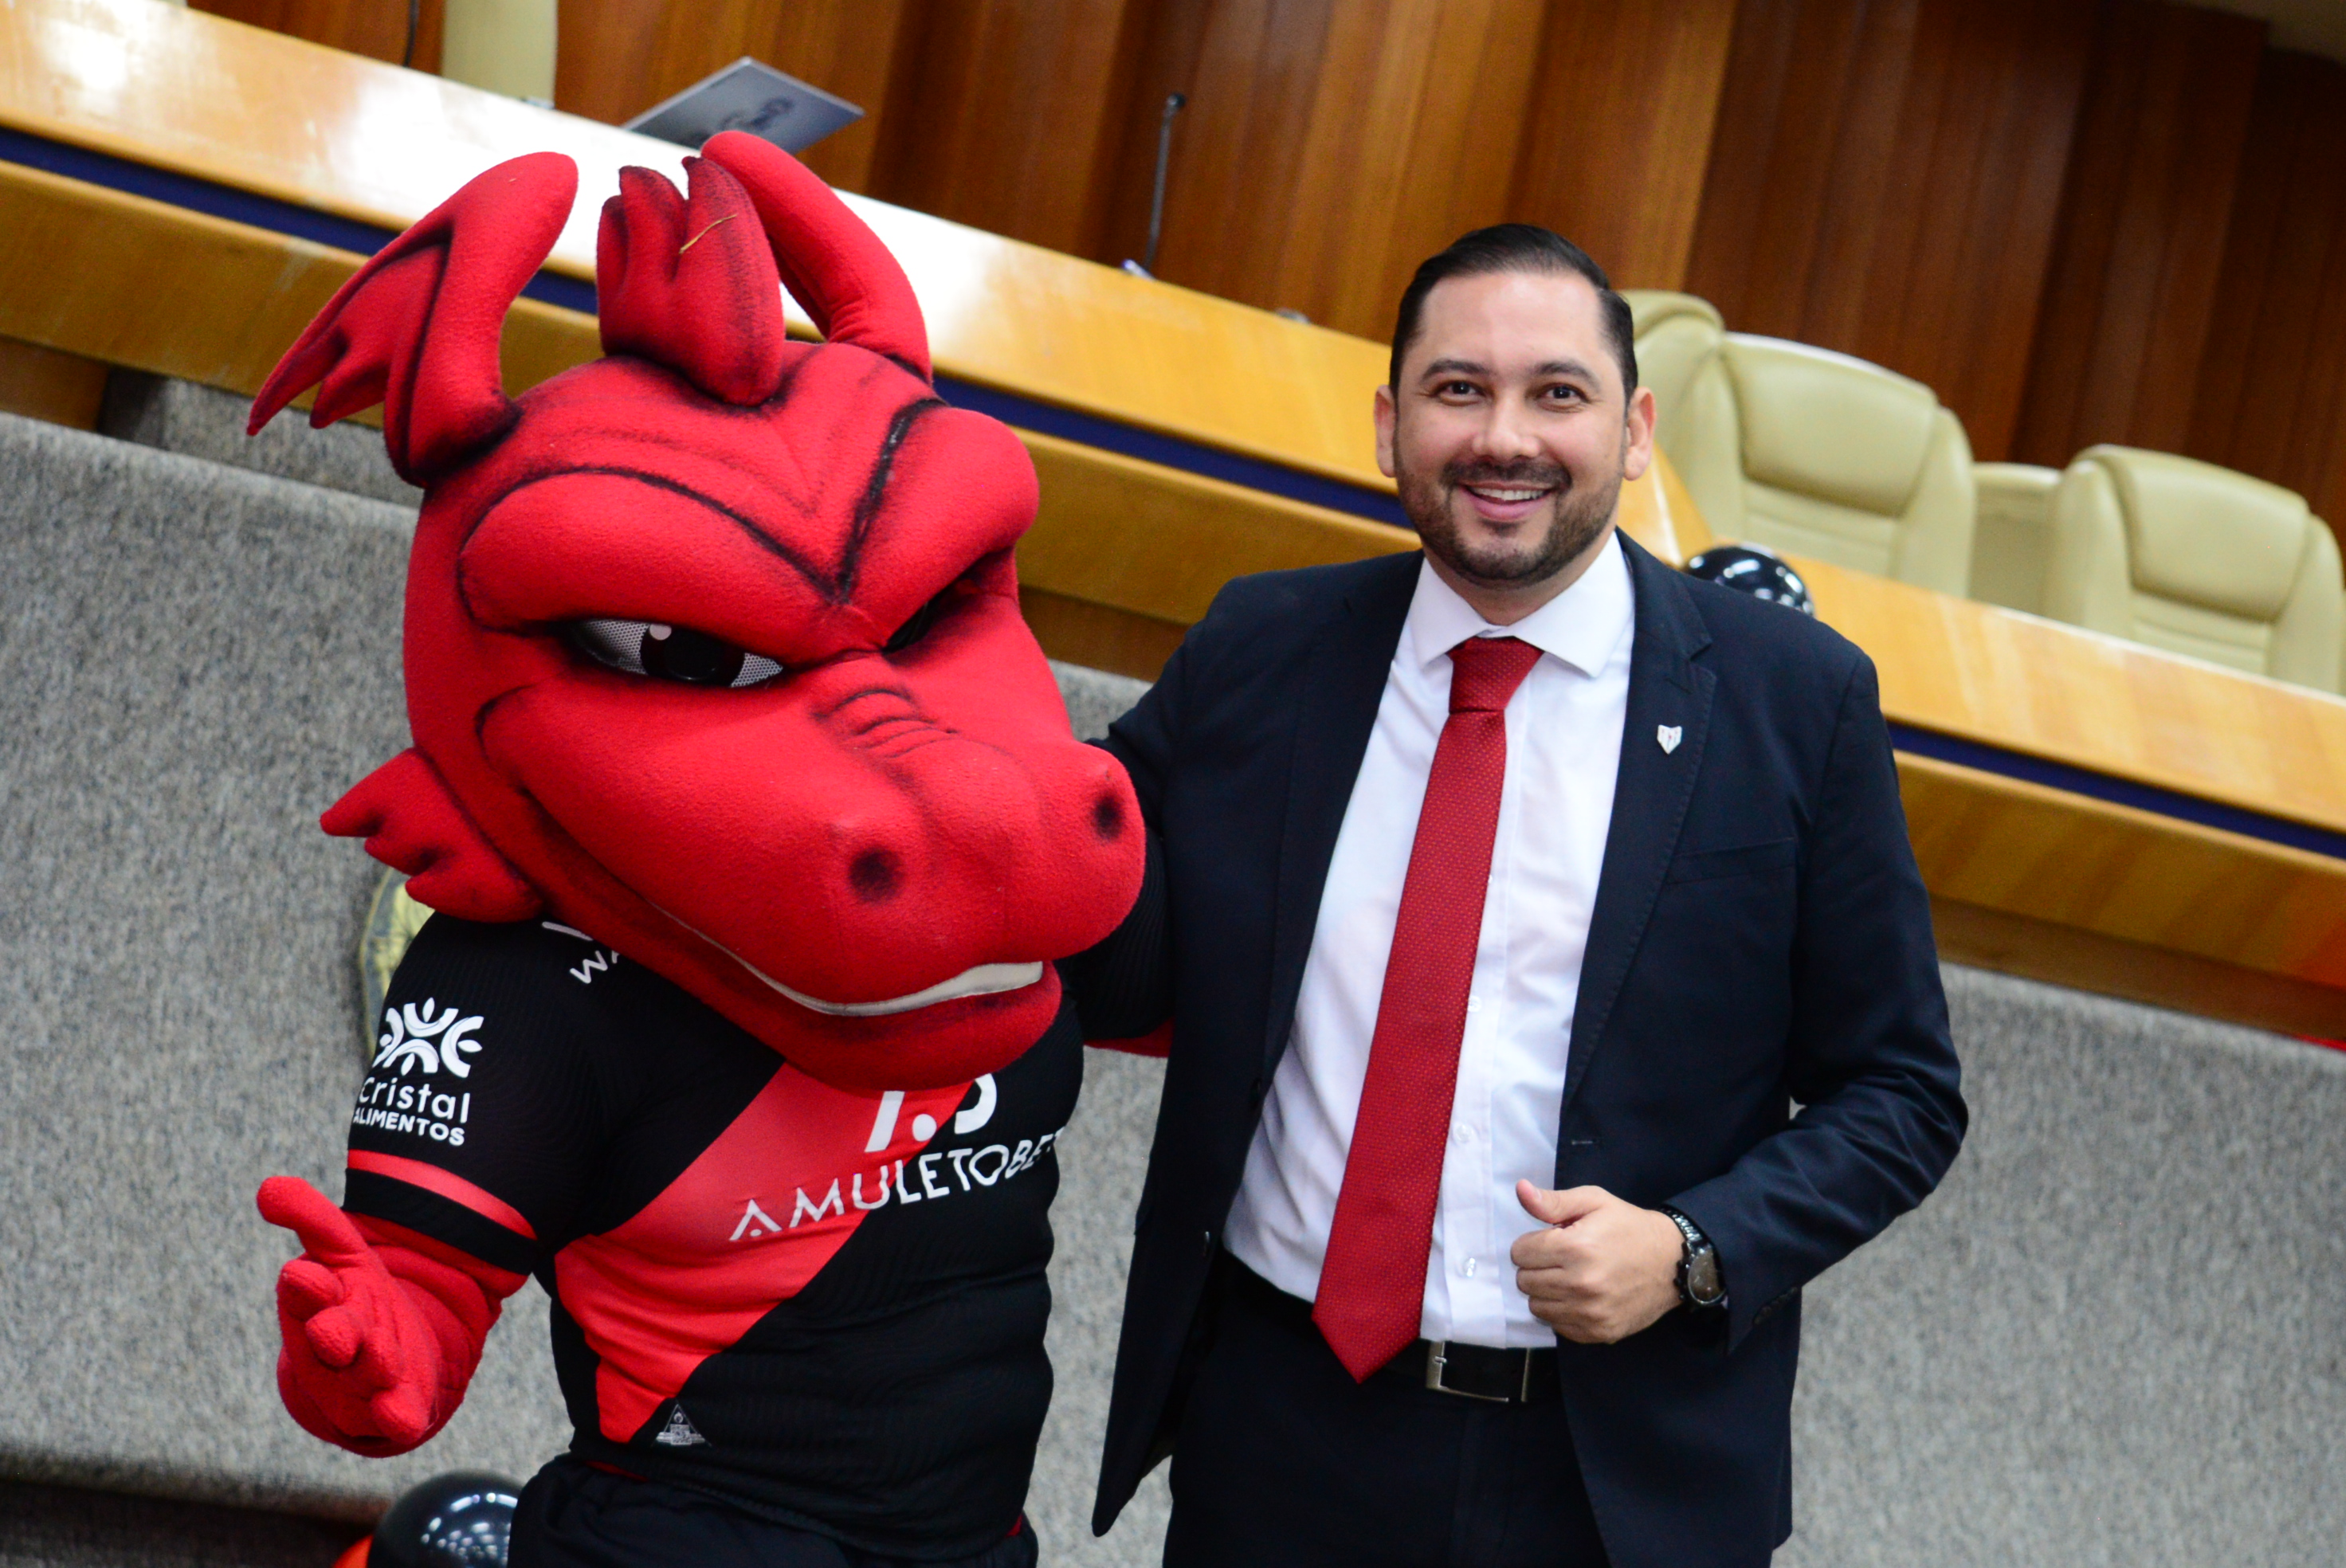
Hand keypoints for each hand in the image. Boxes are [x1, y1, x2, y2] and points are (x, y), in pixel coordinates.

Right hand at [256, 1176, 479, 1455]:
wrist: (382, 1357)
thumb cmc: (351, 1298)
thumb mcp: (340, 1249)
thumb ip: (310, 1217)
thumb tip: (268, 1188)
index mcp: (316, 1308)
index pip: (305, 1296)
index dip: (306, 1288)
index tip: (303, 1274)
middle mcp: (335, 1349)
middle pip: (332, 1341)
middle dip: (333, 1335)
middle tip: (333, 1331)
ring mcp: (363, 1380)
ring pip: (363, 1378)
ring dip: (370, 1371)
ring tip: (380, 1363)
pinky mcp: (397, 1403)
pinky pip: (396, 1415)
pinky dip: (397, 1417)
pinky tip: (403, 1417)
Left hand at [1509, 1181, 1683, 1343]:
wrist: (1673, 1262)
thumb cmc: (1630, 1227)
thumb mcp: (1594, 1201)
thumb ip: (1553, 1201)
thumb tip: (1520, 1191)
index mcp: (1576, 1248)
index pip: (1520, 1253)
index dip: (1531, 1243)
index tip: (1550, 1241)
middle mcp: (1581, 1285)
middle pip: (1524, 1281)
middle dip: (1536, 1266)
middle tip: (1560, 1259)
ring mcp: (1590, 1313)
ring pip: (1536, 1306)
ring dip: (1546, 1291)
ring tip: (1568, 1277)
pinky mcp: (1599, 1332)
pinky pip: (1558, 1326)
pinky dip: (1562, 1311)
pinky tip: (1579, 1296)